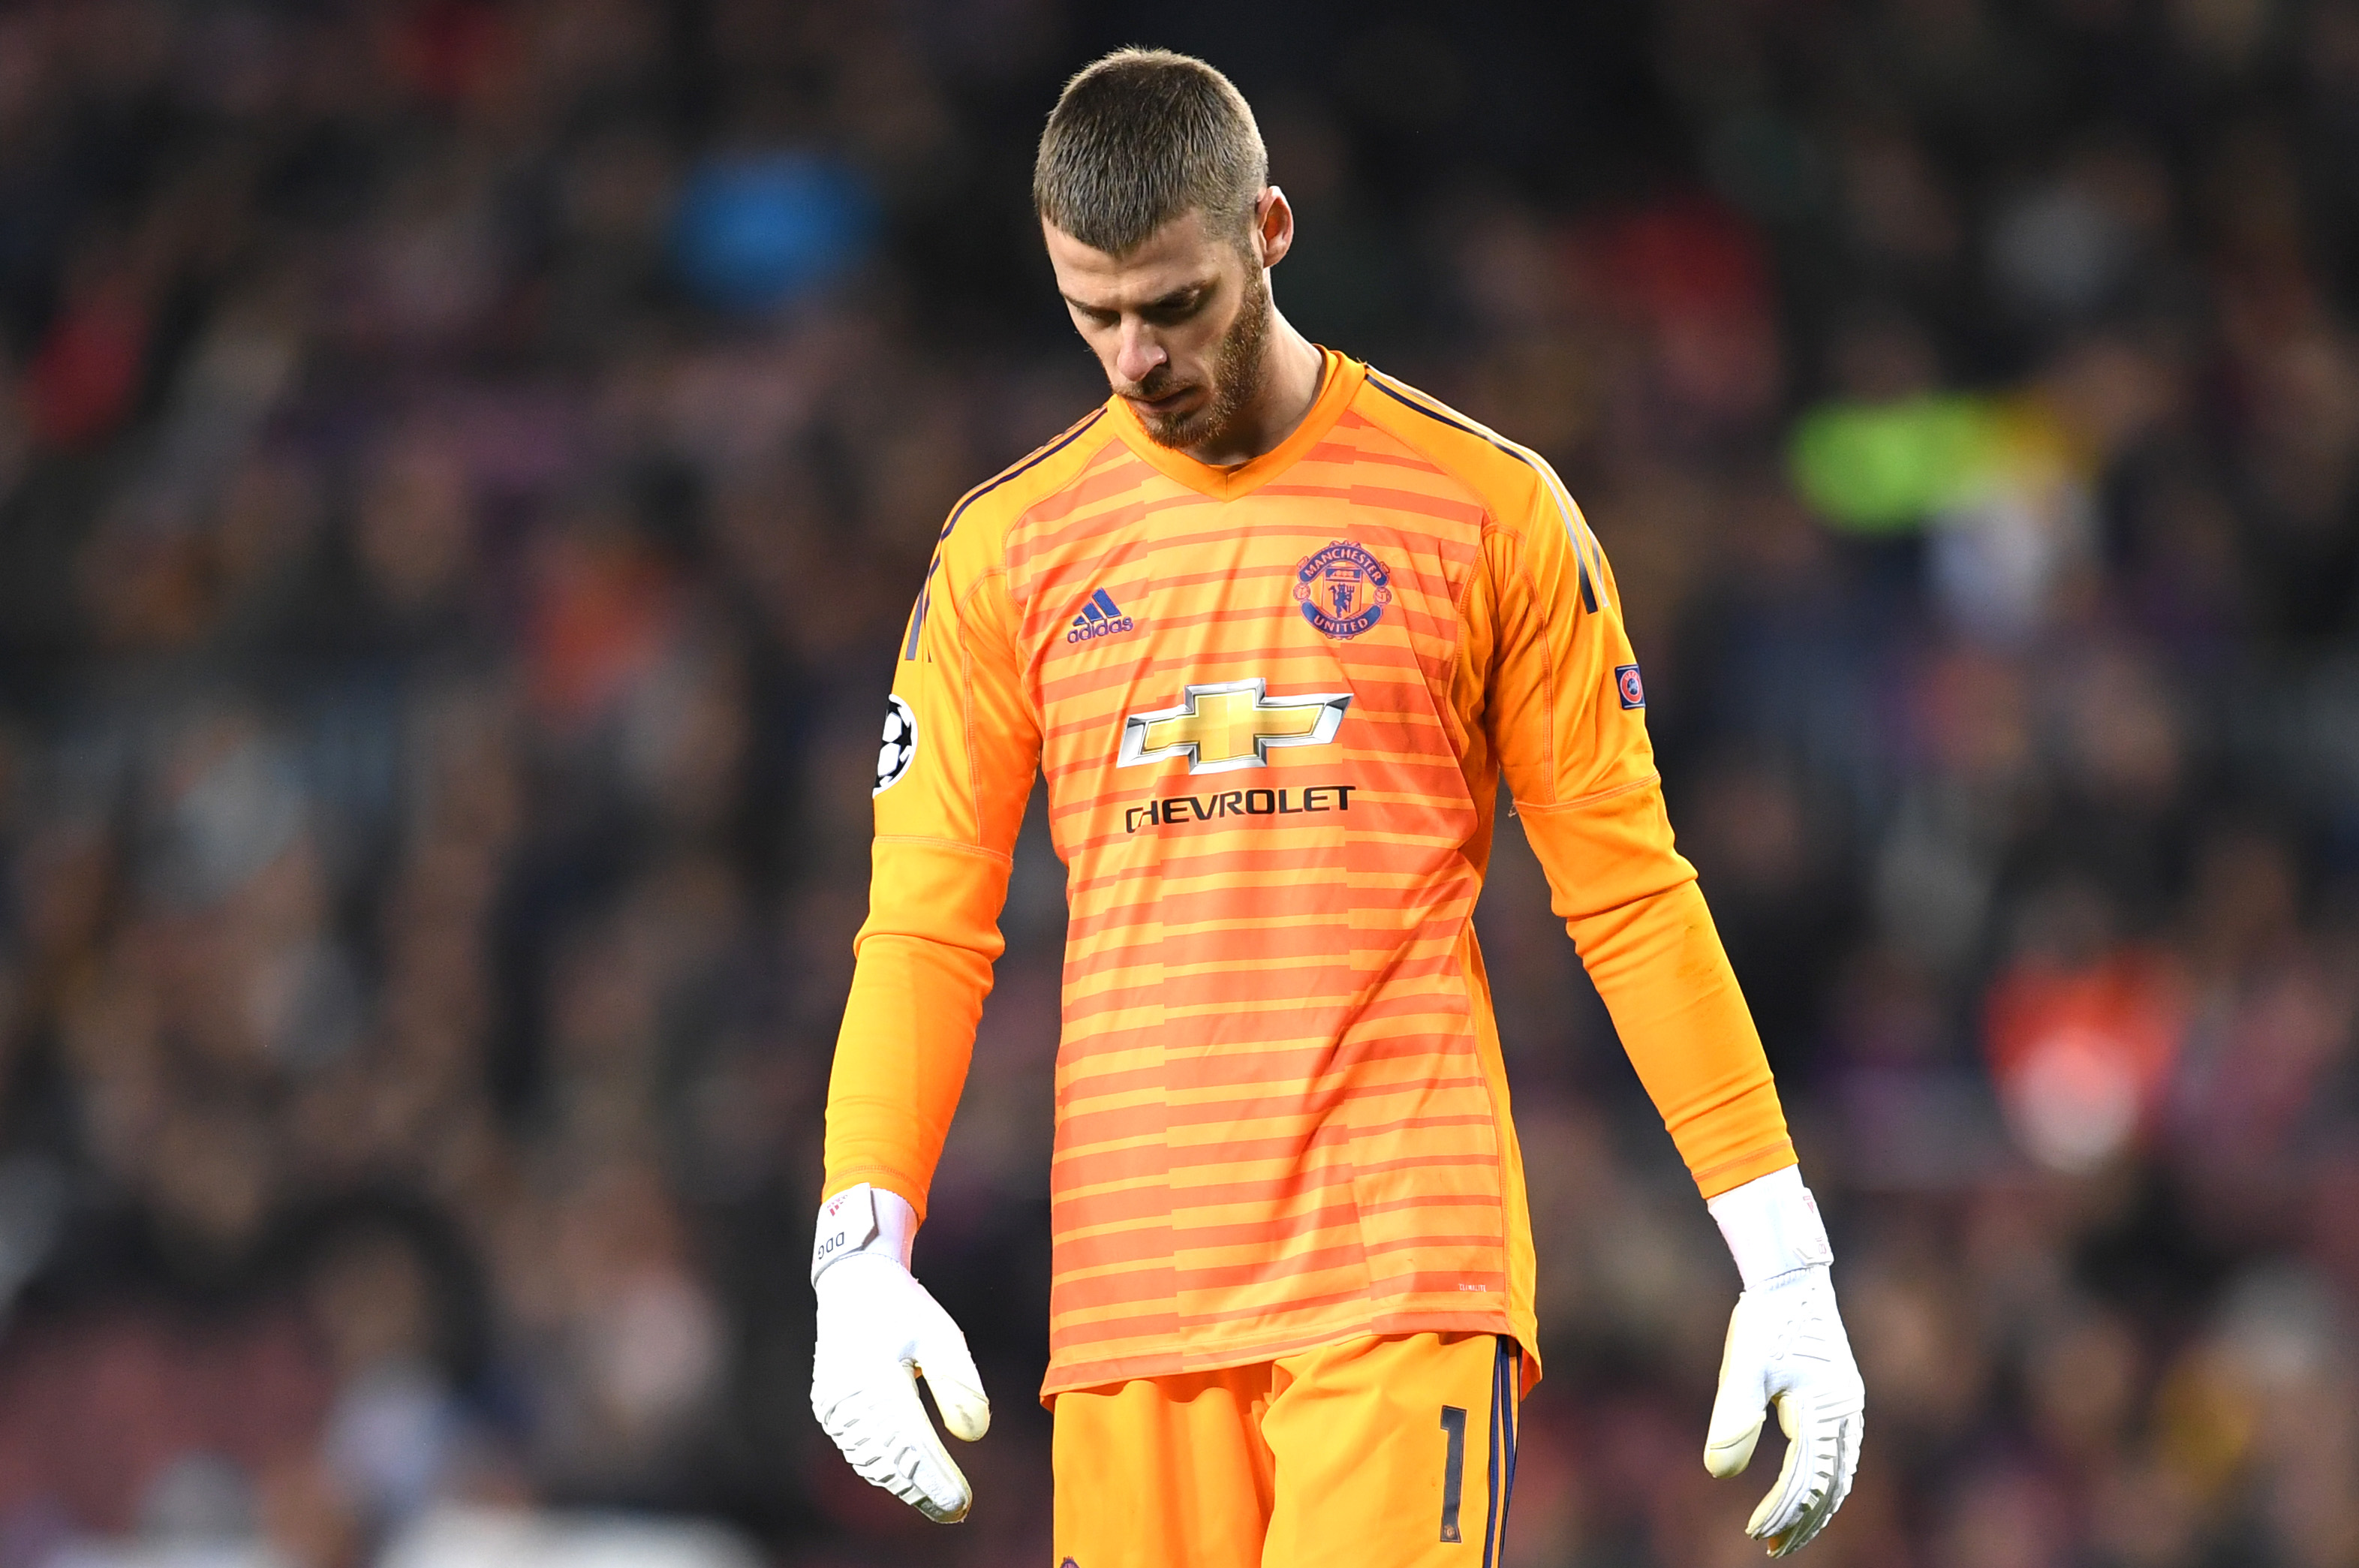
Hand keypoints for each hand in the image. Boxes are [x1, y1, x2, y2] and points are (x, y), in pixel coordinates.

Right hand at [810, 1187, 990, 1521]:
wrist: (853, 1284)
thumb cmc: (905, 1309)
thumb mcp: (942, 1335)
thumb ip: (959, 1385)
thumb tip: (974, 1436)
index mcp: (877, 1378)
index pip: (911, 1444)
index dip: (936, 1479)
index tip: (963, 1501)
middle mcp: (849, 1398)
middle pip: (890, 1462)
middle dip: (925, 1491)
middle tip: (957, 1510)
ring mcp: (834, 1407)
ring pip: (872, 1462)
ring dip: (905, 1487)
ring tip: (941, 1503)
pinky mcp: (829, 1408)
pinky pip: (858, 1451)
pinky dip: (884, 1471)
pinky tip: (910, 1481)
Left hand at [1704, 1261, 1864, 1555]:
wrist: (1791, 1277)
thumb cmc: (1765, 1319)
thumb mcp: (1743, 1367)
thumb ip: (1733, 1419)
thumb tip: (1718, 1475)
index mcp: (1824, 1409)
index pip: (1804, 1479)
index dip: (1780, 1510)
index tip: (1754, 1534)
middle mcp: (1845, 1412)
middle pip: (1831, 1485)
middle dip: (1805, 1521)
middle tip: (1774, 1549)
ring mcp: (1849, 1404)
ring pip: (1842, 1472)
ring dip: (1819, 1505)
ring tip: (1791, 1532)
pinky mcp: (1843, 1396)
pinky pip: (1843, 1452)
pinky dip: (1829, 1480)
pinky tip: (1811, 1492)